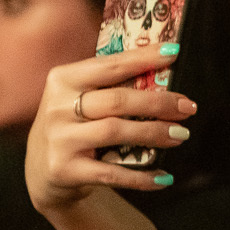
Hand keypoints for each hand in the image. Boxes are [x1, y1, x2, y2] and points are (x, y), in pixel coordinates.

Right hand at [26, 44, 197, 215]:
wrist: (41, 173)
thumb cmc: (73, 127)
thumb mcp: (80, 100)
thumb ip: (111, 87)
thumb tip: (163, 73)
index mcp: (63, 80)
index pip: (110, 65)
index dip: (143, 58)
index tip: (173, 52)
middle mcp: (57, 107)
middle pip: (117, 100)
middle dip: (158, 103)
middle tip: (188, 107)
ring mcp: (59, 139)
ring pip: (116, 131)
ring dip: (154, 133)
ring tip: (181, 134)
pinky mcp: (64, 169)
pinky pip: (111, 173)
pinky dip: (141, 177)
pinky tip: (163, 176)